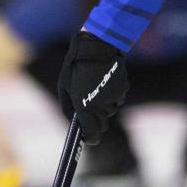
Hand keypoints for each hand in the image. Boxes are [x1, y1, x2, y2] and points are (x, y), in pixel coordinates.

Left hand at [59, 30, 128, 144]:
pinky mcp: (123, 90)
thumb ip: (68, 107)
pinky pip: (117, 100)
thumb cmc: (75, 66)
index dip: (90, 139)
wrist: (97, 46)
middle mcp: (101, 106)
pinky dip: (111, 96)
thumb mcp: (64, 87)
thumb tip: (74, 121)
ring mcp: (114, 99)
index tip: (87, 139)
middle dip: (95, 122)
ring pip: (109, 112)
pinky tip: (104, 82)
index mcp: (85, 107)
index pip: (92, 135)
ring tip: (94, 87)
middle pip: (102, 126)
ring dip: (103, 107)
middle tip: (87, 108)